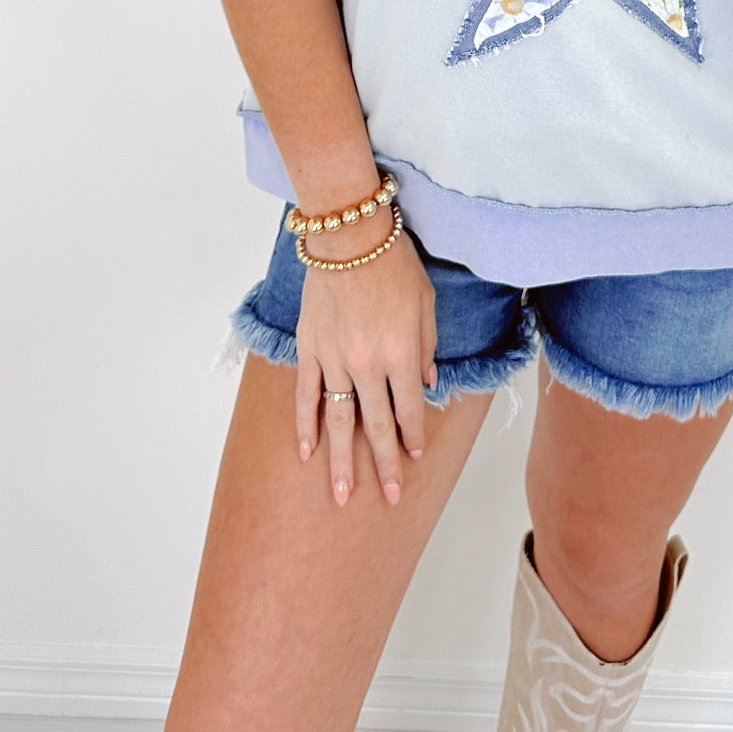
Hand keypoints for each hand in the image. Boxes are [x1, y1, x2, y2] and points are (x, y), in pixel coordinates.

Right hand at [292, 207, 439, 507]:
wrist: (349, 233)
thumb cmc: (394, 261)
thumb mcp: (426, 302)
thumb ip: (427, 346)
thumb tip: (427, 383)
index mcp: (402, 354)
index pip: (410, 409)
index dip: (413, 436)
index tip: (414, 459)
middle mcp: (369, 364)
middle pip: (376, 425)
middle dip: (384, 465)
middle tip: (390, 497)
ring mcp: (335, 359)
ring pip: (338, 420)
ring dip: (341, 461)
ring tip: (342, 494)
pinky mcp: (310, 348)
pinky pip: (307, 394)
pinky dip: (305, 425)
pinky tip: (306, 452)